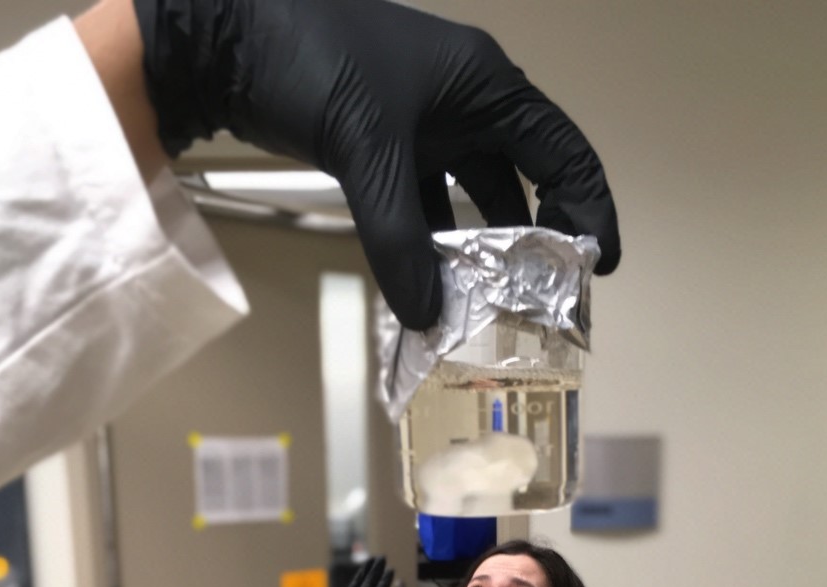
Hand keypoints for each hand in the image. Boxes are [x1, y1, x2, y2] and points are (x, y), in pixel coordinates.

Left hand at [134, 0, 619, 329]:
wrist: (227, 31)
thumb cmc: (310, 57)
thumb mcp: (367, 148)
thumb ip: (399, 236)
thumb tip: (428, 316)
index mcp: (485, 87)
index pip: (563, 153)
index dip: (589, 208)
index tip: (598, 266)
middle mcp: (464, 104)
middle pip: (522, 182)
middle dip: (533, 242)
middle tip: (541, 300)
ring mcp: (423, 125)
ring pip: (469, 201)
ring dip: (475, 252)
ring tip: (485, 308)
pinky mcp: (384, 145)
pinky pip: (423, 206)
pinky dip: (427, 246)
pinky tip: (427, 288)